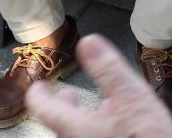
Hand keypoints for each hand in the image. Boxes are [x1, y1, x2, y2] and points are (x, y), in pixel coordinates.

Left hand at [26, 34, 171, 137]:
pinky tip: (117, 129)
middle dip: (65, 106)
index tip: (40, 85)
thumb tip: (88, 43)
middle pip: (58, 124)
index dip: (39, 92)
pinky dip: (95, 133)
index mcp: (75, 128)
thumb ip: (108, 70)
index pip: (41, 107)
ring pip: (76, 135)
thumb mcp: (133, 97)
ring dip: (82, 121)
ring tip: (99, 111)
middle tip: (70, 96)